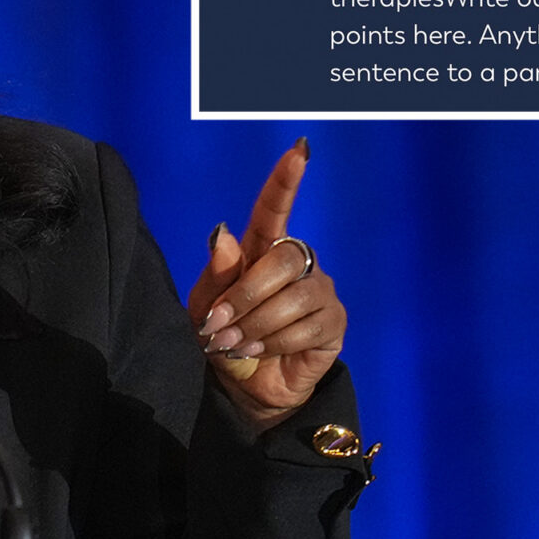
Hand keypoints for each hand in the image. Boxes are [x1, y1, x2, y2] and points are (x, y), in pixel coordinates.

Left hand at [185, 139, 346, 429]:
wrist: (242, 386)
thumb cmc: (222, 336)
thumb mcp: (205, 305)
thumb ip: (216, 272)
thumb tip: (224, 233)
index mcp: (261, 250)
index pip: (274, 210)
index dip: (285, 181)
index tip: (297, 151)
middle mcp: (295, 263)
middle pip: (280, 260)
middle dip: (243, 295)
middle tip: (218, 326)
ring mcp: (318, 291)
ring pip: (292, 297)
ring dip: (256, 323)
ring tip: (235, 342)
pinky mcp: (332, 323)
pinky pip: (306, 326)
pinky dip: (275, 341)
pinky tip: (259, 350)